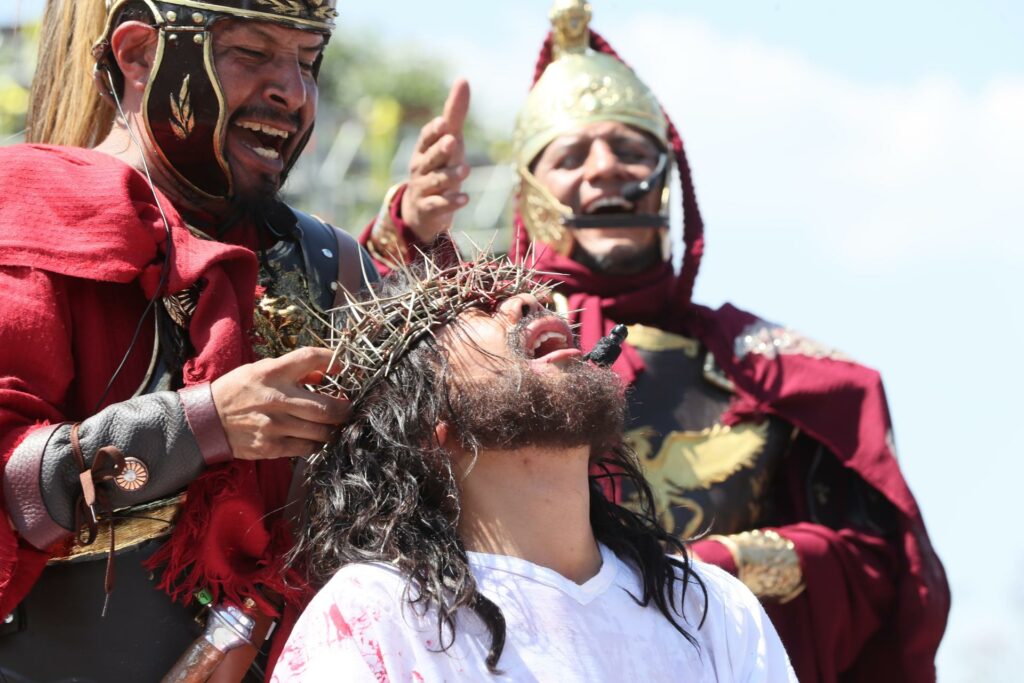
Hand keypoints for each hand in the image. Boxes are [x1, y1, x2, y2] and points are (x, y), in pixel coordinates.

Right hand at [210, 347, 350, 459]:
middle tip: (347, 408)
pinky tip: (314, 438)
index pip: (310, 358)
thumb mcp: (258, 370)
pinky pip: (307, 448)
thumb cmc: (235, 392)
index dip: (332, 360)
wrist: (205, 421)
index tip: (341, 367)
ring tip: (332, 425)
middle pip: (327, 407)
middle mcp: (276, 398)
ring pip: (321, 431)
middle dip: (344, 409)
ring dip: (332, 428)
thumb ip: (290, 370)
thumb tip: (321, 375)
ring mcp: (275, 425)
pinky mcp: (271, 446)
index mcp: (272, 373)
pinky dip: (316, 443)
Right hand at [400, 78, 470, 243]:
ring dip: (450, 176)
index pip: (426, 138)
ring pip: (436, 181)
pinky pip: (439, 205)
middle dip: (439, 150)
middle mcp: (421, 168)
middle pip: (430, 158)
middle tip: (451, 141)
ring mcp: (424, 189)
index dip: (433, 131)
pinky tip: (465, 199)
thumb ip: (455, 114)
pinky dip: (451, 203)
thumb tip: (463, 80)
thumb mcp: (448, 141)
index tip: (443, 122)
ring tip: (465, 170)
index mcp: (424, 150)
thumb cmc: (439, 167)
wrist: (422, 211)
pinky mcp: (430, 210)